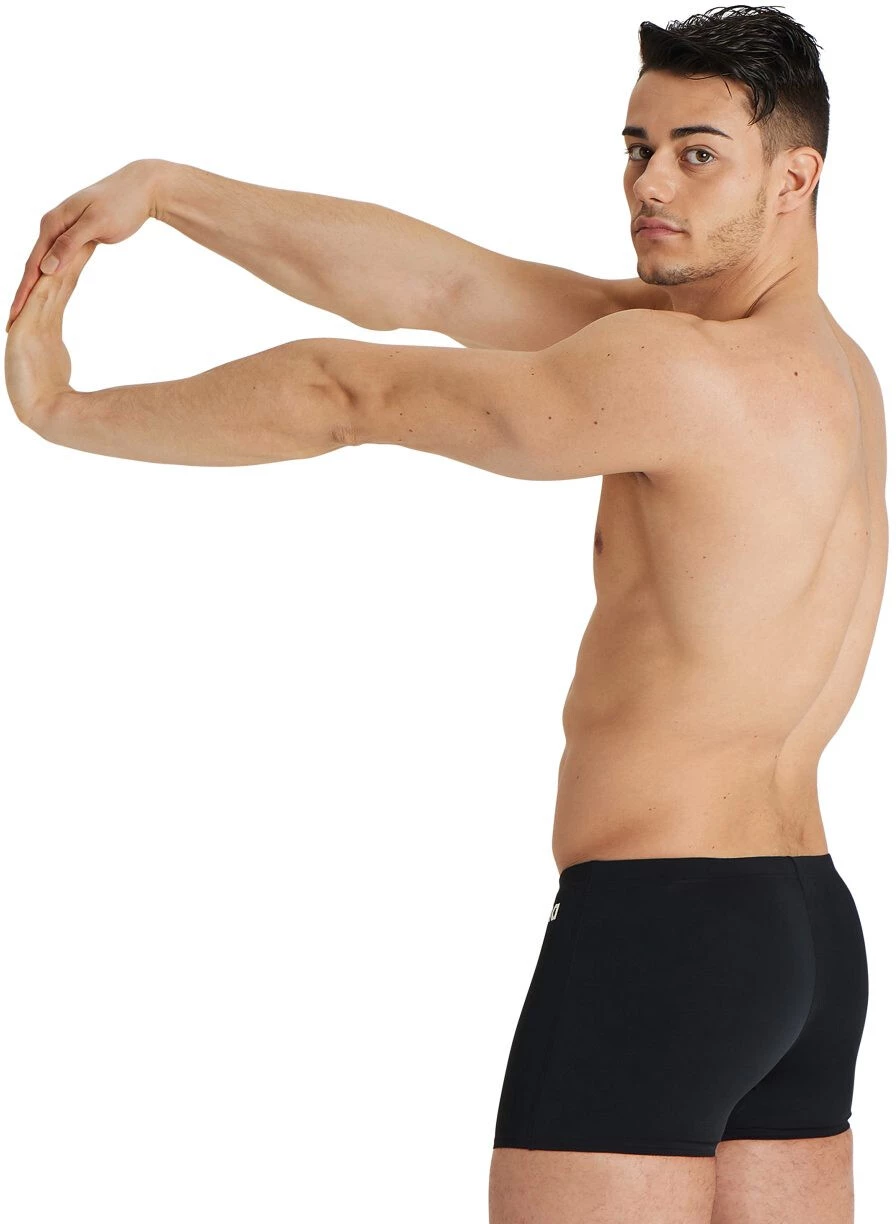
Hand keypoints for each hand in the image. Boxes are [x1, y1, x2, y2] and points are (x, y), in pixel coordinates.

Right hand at [5, 240, 96, 426]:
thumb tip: (56, 348)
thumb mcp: (56, 364)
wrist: (46, 410)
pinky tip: (57, 265)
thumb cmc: (53, 395)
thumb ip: (54, 349)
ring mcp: (29, 322)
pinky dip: (49, 282)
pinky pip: (41, 300)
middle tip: (83, 231)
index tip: (87, 245)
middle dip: (66, 254)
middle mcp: (35, 318)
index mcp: (44, 324)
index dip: (72, 265)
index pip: (61, 288)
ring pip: (47, 284)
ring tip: (73, 239)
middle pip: (54, 279)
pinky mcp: (27, 329)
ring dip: (59, 260)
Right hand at [6, 159, 161, 332]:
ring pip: (45, 264)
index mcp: (53, 224)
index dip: (23, 292)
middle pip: (34, 266)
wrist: (140, 189)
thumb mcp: (96, 224)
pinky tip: (48, 289)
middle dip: (23, 294)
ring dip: (35, 287)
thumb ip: (69, 245)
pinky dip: (51, 276)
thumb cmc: (121, 204)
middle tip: (13, 321)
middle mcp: (53, 226)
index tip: (14, 314)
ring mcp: (64, 231)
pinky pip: (58, 260)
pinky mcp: (76, 235)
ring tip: (25, 310)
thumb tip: (46, 268)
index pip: (33, 264)